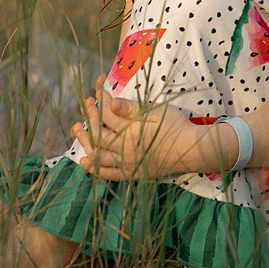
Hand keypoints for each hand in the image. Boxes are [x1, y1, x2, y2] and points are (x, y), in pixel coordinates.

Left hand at [72, 82, 224, 180]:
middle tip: (87, 105)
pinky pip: (109, 174)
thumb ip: (131, 108)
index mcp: (131, 129)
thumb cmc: (175, 125)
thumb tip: (111, 102)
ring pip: (98, 154)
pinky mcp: (132, 174)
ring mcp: (127, 163)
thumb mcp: (154, 111)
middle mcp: (125, 148)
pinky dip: (95, 168)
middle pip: (99, 133)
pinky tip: (85, 161)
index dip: (102, 102)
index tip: (99, 93)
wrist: (191, 149)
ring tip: (77, 129)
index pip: (109, 114)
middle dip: (90, 118)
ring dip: (85, 141)